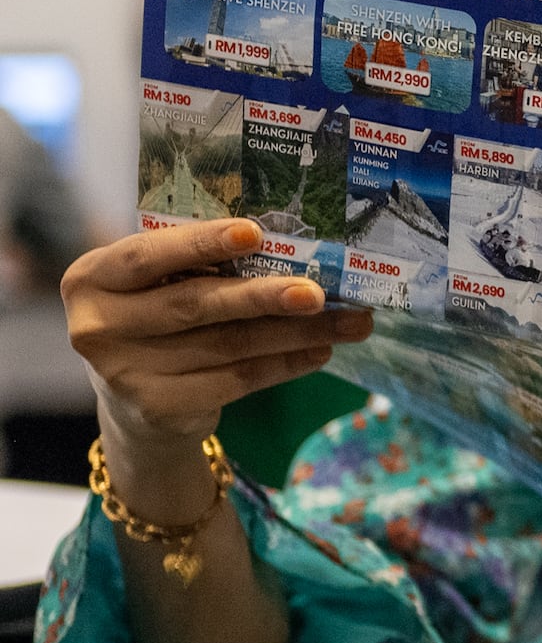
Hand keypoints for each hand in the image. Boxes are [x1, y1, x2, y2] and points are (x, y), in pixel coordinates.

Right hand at [62, 218, 372, 448]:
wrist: (134, 403)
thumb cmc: (155, 322)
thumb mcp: (155, 286)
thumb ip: (195, 265)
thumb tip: (293, 247)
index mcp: (92, 279)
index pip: (147, 255)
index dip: (202, 243)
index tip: (255, 233)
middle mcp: (97, 327)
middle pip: (197, 304)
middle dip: (266, 295)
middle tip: (319, 291)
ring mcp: (125, 373)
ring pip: (229, 345)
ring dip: (297, 332)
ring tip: (349, 322)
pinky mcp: (159, 408)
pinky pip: (238, 380)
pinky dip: (285, 364)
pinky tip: (320, 351)